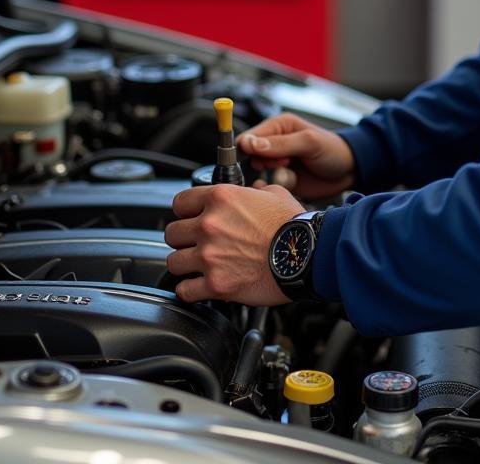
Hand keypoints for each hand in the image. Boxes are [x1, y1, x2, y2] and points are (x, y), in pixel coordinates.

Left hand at [164, 183, 303, 304]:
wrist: (307, 255)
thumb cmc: (294, 226)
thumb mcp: (276, 194)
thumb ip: (256, 190)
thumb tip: (253, 190)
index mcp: (222, 198)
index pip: (180, 202)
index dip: (185, 211)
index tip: (191, 217)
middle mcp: (210, 225)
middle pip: (172, 233)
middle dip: (183, 238)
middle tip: (197, 243)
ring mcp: (210, 256)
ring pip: (173, 261)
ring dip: (185, 264)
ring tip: (198, 266)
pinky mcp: (215, 284)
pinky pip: (184, 290)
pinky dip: (190, 290)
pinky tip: (199, 286)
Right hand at [237, 112, 354, 199]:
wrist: (348, 171)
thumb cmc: (332, 150)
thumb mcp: (309, 142)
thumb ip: (281, 144)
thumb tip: (251, 144)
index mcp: (278, 126)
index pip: (248, 136)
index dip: (248, 149)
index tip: (259, 159)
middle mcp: (273, 143)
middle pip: (249, 156)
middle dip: (262, 163)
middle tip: (283, 164)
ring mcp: (276, 163)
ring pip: (255, 174)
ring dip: (269, 175)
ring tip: (289, 170)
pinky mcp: (280, 180)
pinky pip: (266, 187)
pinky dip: (272, 188)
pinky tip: (287, 184)